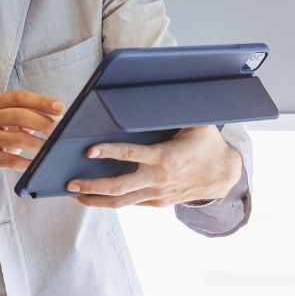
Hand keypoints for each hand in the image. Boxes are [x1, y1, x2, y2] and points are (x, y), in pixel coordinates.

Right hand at [0, 90, 62, 207]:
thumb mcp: (6, 125)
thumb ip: (25, 116)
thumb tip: (56, 114)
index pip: (18, 97)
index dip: (41, 101)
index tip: (60, 107)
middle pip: (18, 114)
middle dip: (42, 121)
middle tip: (58, 130)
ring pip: (17, 137)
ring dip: (38, 144)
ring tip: (50, 149)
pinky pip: (10, 160)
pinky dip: (27, 163)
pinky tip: (36, 164)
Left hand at [66, 125, 242, 207]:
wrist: (224, 175)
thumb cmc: (206, 145)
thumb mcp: (195, 124)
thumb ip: (173, 112)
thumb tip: (155, 92)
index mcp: (166, 156)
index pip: (131, 154)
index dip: (109, 152)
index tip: (89, 151)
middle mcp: (159, 178)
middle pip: (119, 187)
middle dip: (92, 185)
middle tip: (71, 182)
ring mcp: (158, 194)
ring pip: (122, 201)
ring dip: (96, 199)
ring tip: (76, 194)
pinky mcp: (158, 203)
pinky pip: (131, 204)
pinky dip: (112, 201)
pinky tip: (96, 197)